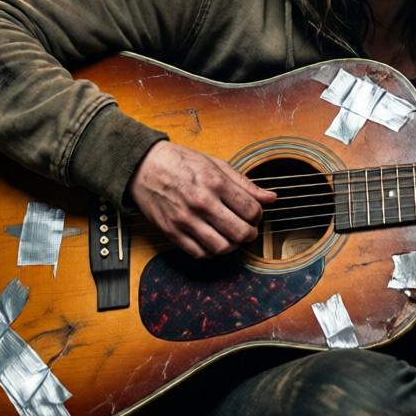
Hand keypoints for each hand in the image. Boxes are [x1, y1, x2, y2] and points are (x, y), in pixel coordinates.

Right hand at [127, 141, 276, 257]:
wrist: (143, 166)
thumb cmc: (181, 162)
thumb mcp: (216, 164)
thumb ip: (245, 184)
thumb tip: (271, 198)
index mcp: (215, 183)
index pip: (251, 210)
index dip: (258, 216)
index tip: (254, 214)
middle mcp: (201, 203)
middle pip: (239, 232)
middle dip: (250, 234)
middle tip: (247, 230)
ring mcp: (185, 220)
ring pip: (221, 247)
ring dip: (232, 246)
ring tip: (231, 236)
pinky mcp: (171, 232)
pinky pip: (199, 253)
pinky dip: (211, 252)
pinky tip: (213, 240)